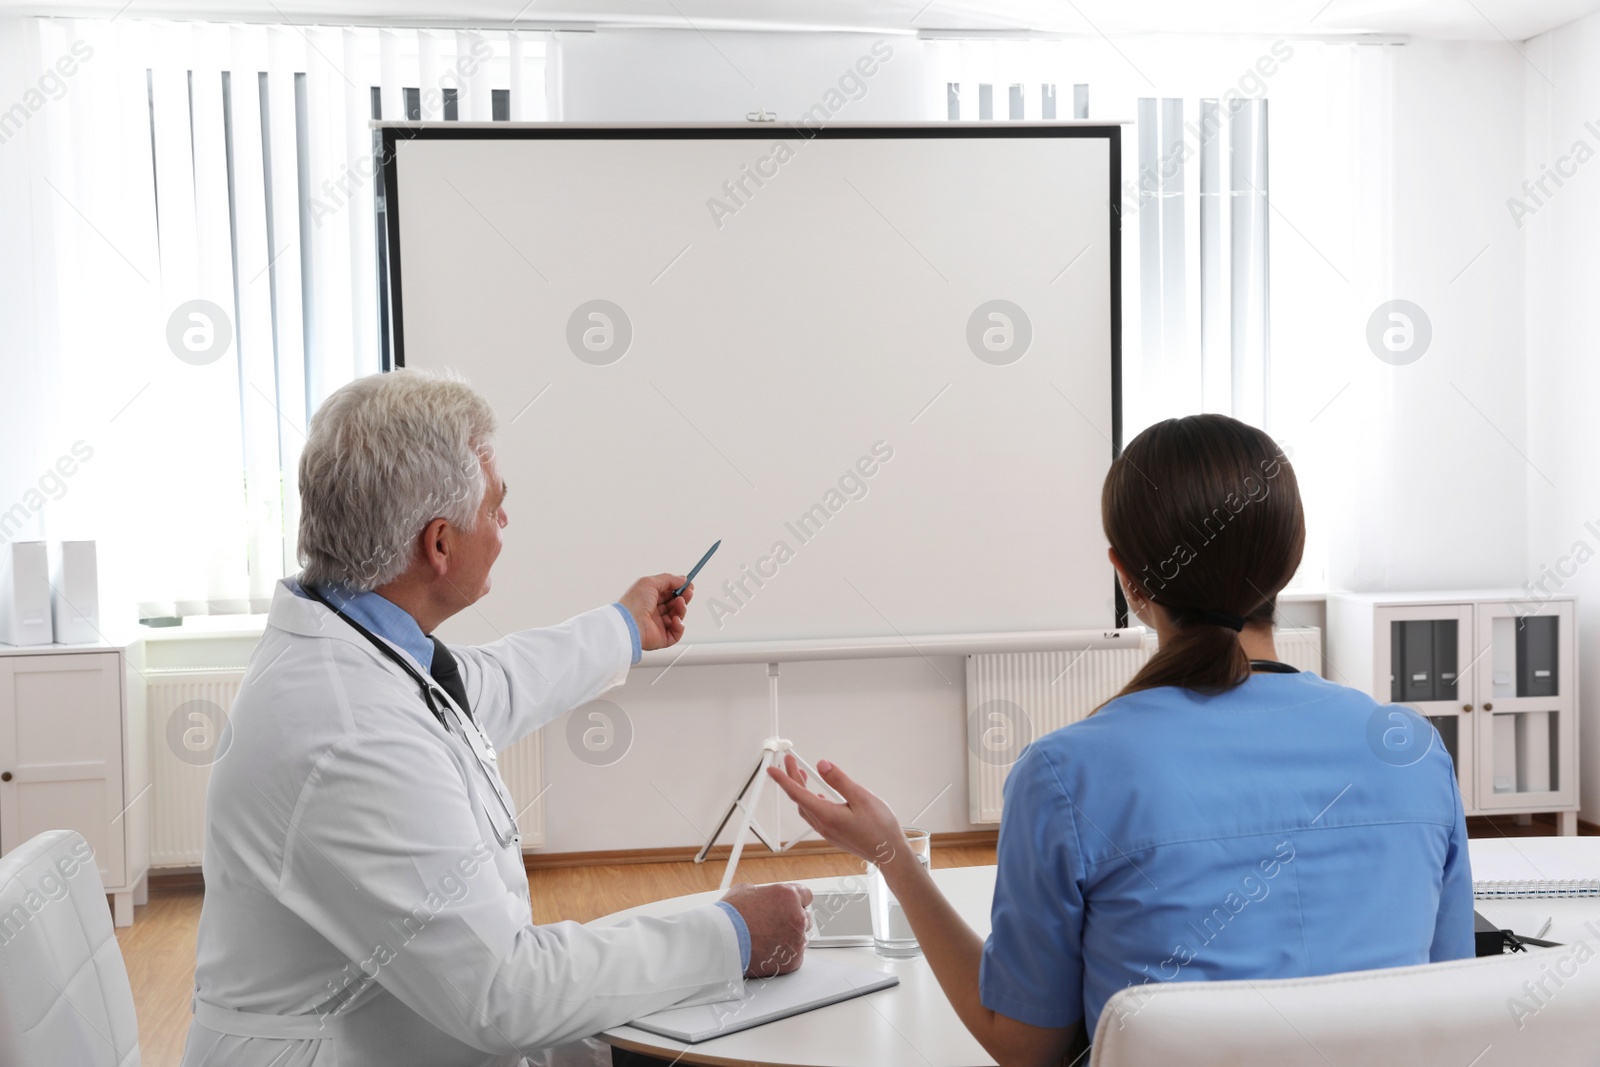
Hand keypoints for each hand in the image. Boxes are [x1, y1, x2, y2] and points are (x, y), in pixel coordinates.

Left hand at [617, 574, 691, 650]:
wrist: (628, 623)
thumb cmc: (634, 603)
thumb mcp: (651, 582)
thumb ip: (668, 579)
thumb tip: (682, 579)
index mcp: (648, 599)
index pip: (667, 594)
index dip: (678, 589)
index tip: (688, 584)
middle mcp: (653, 612)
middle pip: (674, 605)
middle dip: (683, 598)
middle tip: (689, 592)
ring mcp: (657, 625)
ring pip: (677, 617)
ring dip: (682, 609)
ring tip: (680, 603)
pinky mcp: (661, 638)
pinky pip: (676, 633)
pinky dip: (680, 626)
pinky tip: (676, 619)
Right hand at [720, 882, 812, 977]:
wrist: (722, 944)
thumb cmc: (730, 917)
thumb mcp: (745, 891)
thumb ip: (764, 893)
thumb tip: (764, 896)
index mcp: (788, 896)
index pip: (806, 895)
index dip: (796, 901)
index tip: (790, 907)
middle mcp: (797, 916)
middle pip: (805, 917)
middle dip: (792, 920)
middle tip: (774, 925)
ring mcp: (797, 939)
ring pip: (800, 937)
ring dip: (789, 938)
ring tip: (767, 940)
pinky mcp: (793, 960)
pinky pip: (795, 956)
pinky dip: (784, 955)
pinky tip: (768, 951)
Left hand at [767, 756, 909, 870]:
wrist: (889, 854)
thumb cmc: (880, 829)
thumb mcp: (861, 797)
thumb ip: (839, 780)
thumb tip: (822, 765)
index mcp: (827, 815)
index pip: (798, 794)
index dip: (783, 780)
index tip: (772, 769)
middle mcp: (823, 825)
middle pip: (800, 799)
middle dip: (791, 779)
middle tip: (789, 762)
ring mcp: (827, 831)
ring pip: (806, 808)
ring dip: (800, 790)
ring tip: (801, 774)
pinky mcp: (833, 834)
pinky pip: (815, 815)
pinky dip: (810, 801)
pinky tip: (818, 795)